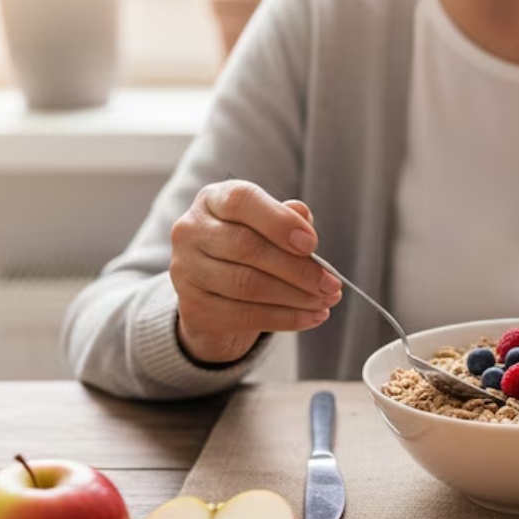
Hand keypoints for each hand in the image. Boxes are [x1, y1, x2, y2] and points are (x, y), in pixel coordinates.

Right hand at [169, 180, 342, 363]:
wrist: (215, 297)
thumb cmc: (250, 252)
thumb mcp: (268, 228)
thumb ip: (286, 219)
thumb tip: (304, 217)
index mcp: (213, 200)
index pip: (241, 201)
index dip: (279, 222)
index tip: (312, 244)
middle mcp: (191, 231)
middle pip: (247, 248)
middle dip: (298, 269)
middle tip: (332, 284)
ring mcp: (186, 270)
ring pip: (247, 285)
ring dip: (296, 297)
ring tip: (327, 301)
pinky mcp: (193, 307)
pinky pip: (245, 315)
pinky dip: (286, 318)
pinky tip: (312, 317)